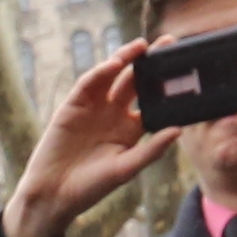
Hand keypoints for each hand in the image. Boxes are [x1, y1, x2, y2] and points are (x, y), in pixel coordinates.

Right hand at [0, 41, 173, 236]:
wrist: (54, 193)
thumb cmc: (91, 187)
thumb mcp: (126, 169)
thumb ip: (152, 149)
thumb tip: (178, 129)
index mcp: (131, 129)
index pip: (152, 101)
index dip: (166, 85)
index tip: (182, 70)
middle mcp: (114, 114)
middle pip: (136, 82)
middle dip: (150, 63)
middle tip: (169, 43)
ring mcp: (94, 107)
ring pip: (113, 76)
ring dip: (126, 59)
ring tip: (142, 45)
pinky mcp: (73, 105)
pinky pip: (89, 84)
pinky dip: (101, 72)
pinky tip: (114, 63)